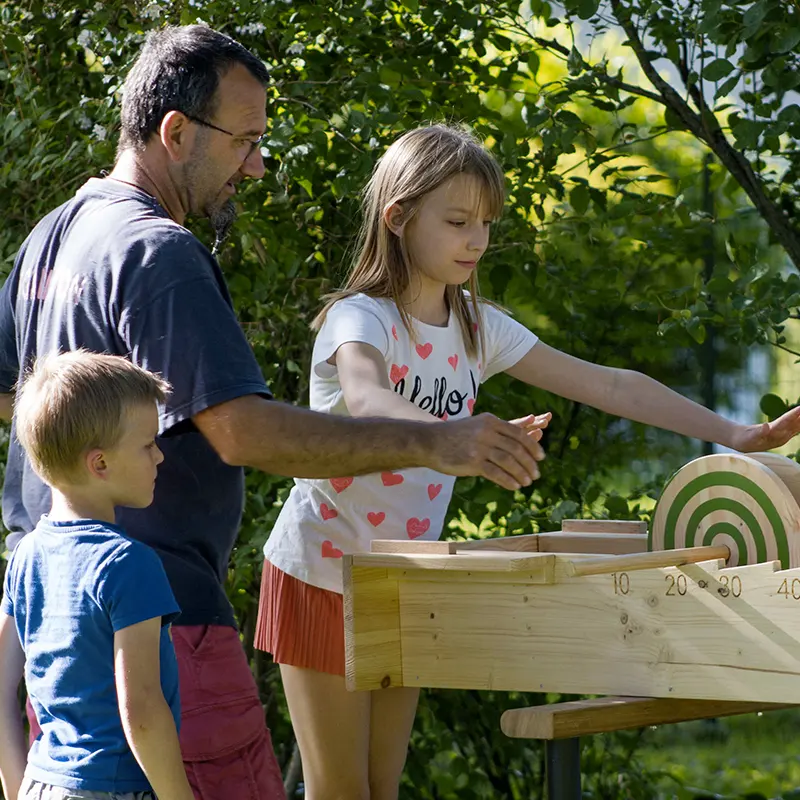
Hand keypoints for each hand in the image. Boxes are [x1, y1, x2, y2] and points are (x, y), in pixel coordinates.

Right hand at [429, 412, 546, 489]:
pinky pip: (496, 473)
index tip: (540, 458)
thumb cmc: (457, 435)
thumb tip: (526, 430)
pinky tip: (514, 486)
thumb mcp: (478, 425)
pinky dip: (508, 481)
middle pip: (516, 449)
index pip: (519, 434)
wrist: (430, 442)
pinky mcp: (472, 462)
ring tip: (527, 482)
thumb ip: (500, 429)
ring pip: (509, 462)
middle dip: (529, 463)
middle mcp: (487, 432)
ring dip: (521, 474)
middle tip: (536, 474)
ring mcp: (479, 447)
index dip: (533, 447)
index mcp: (491, 421)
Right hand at [730, 406, 799, 451]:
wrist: (744, 445)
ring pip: (797, 426)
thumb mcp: (749, 437)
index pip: (785, 422)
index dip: (793, 415)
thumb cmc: (744, 440)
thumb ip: (758, 432)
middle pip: (795, 424)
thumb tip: (766, 425)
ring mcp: (784, 436)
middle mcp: (782, 436)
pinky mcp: (783, 434)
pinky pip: (795, 427)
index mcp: (774, 435)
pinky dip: (799, 421)